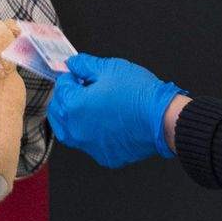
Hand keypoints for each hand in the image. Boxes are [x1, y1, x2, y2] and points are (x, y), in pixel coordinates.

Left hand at [47, 54, 186, 167]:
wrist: (163, 118)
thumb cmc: (139, 94)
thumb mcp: (109, 67)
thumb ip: (84, 64)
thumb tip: (73, 64)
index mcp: (73, 106)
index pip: (61, 88)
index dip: (71, 77)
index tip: (79, 74)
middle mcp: (77, 130)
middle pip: (58, 112)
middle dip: (65, 98)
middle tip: (80, 88)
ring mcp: (89, 146)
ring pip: (70, 131)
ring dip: (73, 118)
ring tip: (88, 106)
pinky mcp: (104, 156)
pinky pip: (89, 144)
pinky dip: (91, 133)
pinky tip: (104, 123)